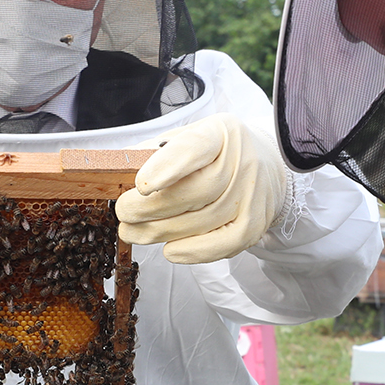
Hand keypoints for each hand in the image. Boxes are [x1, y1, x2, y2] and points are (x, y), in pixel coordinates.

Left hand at [116, 113, 287, 262]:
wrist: (265, 167)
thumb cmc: (214, 154)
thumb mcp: (187, 139)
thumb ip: (155, 152)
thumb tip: (119, 172)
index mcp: (220, 133)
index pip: (195, 147)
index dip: (167, 167)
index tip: (141, 185)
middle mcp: (242, 162)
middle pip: (196, 191)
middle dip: (150, 208)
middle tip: (123, 213)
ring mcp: (252, 196)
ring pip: (202, 221)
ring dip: (160, 232)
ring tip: (132, 232)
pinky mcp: (254, 225)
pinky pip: (222, 244)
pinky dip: (192, 251)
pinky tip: (169, 250)